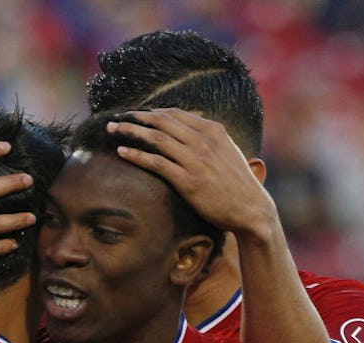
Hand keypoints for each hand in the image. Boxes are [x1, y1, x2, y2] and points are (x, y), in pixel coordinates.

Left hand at [106, 108, 274, 235]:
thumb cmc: (237, 185)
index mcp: (213, 130)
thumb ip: (207, 141)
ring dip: (130, 131)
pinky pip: (156, 162)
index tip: (135, 116)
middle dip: (135, 118)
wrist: (250, 208)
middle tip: (116, 119)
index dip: (151, 113)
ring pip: (156, 138)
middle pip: (162, 121)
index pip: (175, 114)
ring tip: (112, 130)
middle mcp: (204, 140)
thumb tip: (188, 135)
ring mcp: (196, 160)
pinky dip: (137, 155)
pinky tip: (122, 152)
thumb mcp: (226, 153)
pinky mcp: (188, 180)